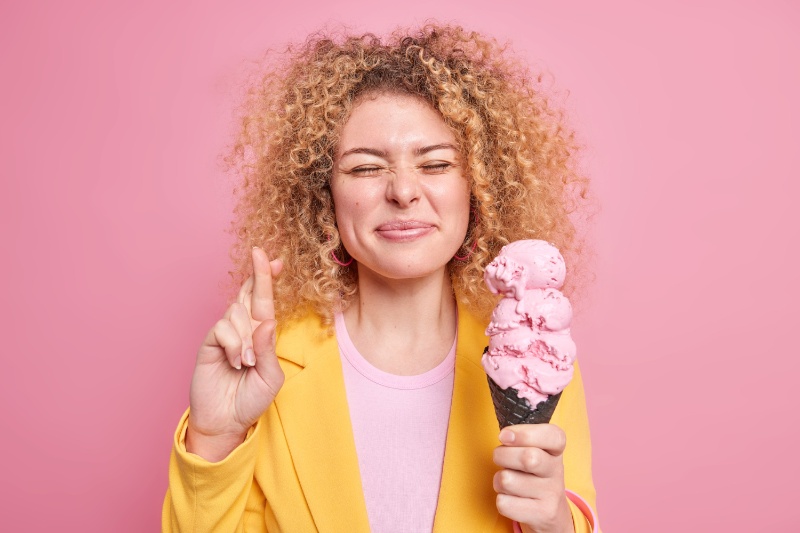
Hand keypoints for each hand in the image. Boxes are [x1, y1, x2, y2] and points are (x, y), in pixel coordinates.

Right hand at [186, 247, 284, 460]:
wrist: (226, 422)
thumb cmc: (251, 400)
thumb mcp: (270, 377)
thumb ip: (268, 350)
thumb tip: (266, 322)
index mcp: (261, 335)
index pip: (265, 302)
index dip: (268, 279)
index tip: (275, 259)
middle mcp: (243, 330)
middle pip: (249, 294)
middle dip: (258, 274)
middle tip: (261, 254)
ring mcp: (225, 335)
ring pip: (237, 312)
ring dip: (246, 337)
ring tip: (246, 363)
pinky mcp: (209, 343)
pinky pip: (223, 328)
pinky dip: (233, 345)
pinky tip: (234, 362)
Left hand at [493, 424, 573, 532]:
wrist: (551, 514)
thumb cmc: (533, 475)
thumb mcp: (535, 453)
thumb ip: (522, 440)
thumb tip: (506, 435)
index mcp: (556, 451)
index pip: (554, 436)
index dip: (525, 434)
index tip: (504, 436)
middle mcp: (557, 471)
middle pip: (528, 458)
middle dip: (502, 455)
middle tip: (500, 457)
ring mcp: (551, 495)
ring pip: (508, 480)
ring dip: (499, 480)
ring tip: (509, 482)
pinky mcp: (542, 515)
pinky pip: (504, 503)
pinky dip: (501, 500)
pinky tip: (512, 499)